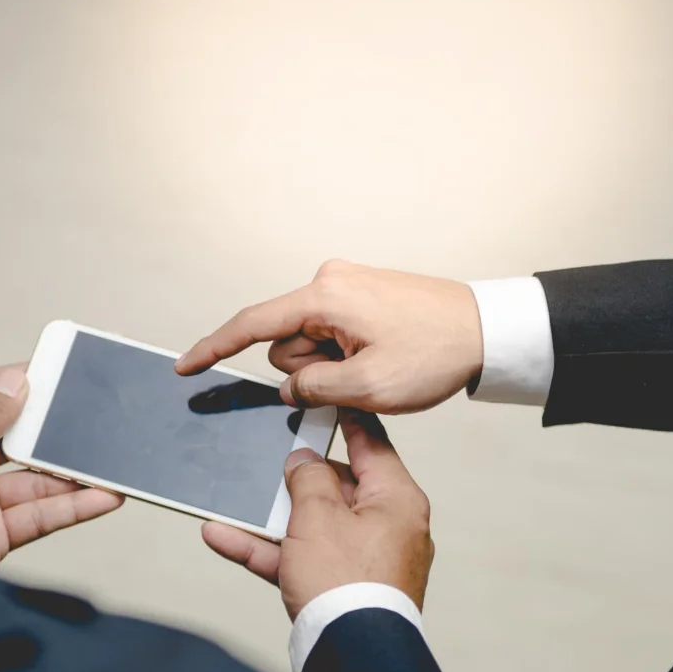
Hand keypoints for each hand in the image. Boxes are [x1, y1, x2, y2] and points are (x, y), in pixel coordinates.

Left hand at [0, 365, 123, 571]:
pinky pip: (38, 514)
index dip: (9, 383)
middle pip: (8, 438)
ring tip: (105, 463)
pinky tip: (101, 497)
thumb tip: (15, 383)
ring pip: (31, 480)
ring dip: (68, 474)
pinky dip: (71, 507)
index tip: (46, 373)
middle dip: (45, 430)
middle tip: (82, 416)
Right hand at [175, 260, 481, 413]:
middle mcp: (330, 281)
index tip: (185, 367)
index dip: (215, 348)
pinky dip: (347, 355)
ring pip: (310, 344)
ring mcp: (347, 286)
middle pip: (285, 344)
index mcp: (325, 297)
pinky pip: (333, 334)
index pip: (253, 325)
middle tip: (362, 377)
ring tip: (379, 365)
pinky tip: (381, 358)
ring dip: (334, 366)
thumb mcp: (368, 388)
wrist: (487, 330)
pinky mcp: (362, 295)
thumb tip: (292, 389)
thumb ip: (314, 390)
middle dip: (311, 372)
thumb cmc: (436, 351)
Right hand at [202, 410, 432, 619]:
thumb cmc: (347, 585)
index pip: (371, 444)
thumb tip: (304, 460)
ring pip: (311, 526)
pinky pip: (300, 558)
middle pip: (337, 486)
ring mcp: (364, 560)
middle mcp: (388, 527)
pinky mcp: (341, 588)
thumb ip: (308, 477)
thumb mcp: (318, 514)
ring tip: (231, 501)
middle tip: (267, 456)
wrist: (351, 656)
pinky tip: (224, 536)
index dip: (344, 420)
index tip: (327, 401)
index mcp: (397, 499)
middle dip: (295, 478)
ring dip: (269, 517)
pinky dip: (267, 549)